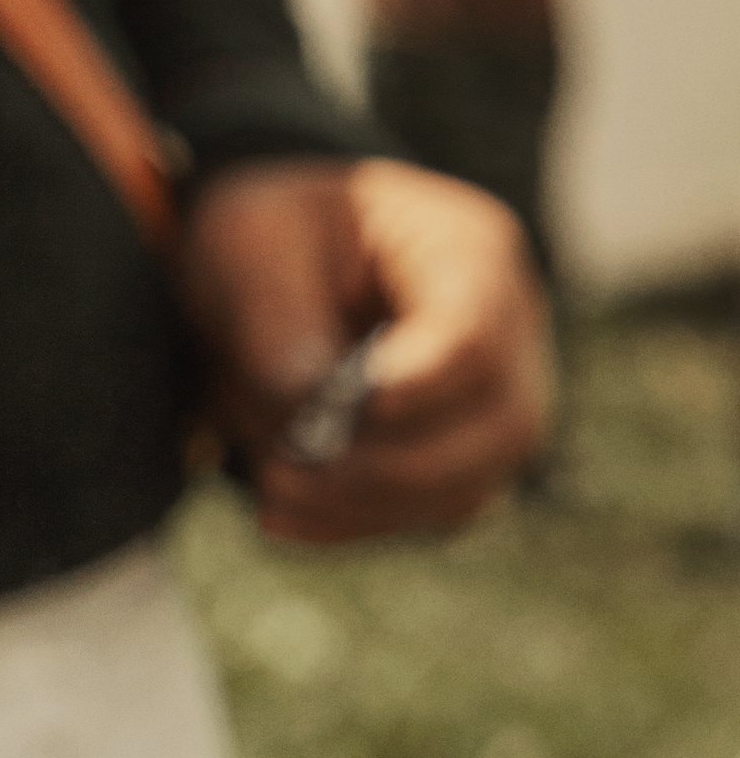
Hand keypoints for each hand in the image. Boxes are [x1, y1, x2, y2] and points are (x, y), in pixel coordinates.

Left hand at [179, 157, 549, 546]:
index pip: (478, 331)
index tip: (353, 410)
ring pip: (471, 485)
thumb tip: (306, 399)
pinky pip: (430, 513)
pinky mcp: (457, 458)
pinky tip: (284, 518)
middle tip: (287, 474)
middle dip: (393, 468)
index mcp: (469, 251)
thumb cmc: (272, 235)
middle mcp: (508, 333)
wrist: (272, 264)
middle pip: (500, 426)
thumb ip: (276, 314)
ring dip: (370, 505)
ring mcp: (492, 402)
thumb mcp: (250, 243)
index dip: (425, 383)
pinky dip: (359, 522)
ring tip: (274, 494)